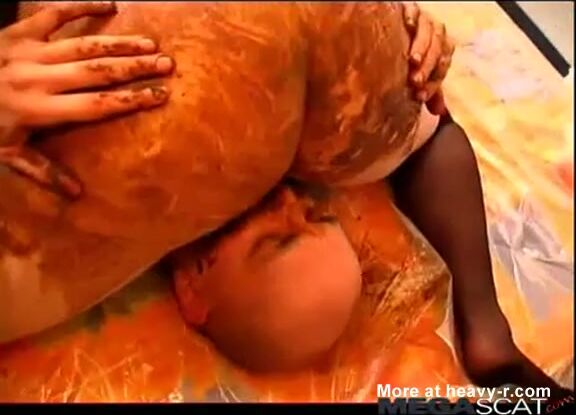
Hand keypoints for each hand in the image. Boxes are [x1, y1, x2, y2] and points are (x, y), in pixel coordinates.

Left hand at [0, 1, 173, 198]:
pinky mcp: (19, 32)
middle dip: (136, 68)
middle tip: (166, 64)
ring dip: (120, 43)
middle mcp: (39, 78)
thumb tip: (77, 194)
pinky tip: (111, 4)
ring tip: (150, 43)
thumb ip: (42, 171)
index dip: (130, 100)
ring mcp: (29, 50)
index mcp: (39, 109)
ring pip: (84, 45)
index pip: (96, 105)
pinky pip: (54, 14)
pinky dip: (82, 7)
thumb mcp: (6, 153)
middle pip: (98, 71)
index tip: (160, 95)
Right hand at [402, 2, 454, 114]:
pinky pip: (414, 10)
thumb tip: (440, 113)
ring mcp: (424, 19)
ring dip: (421, 47)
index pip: (442, 67)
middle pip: (438, 49)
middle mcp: (437, 33)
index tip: (420, 97)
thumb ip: (431, 90)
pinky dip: (411, 16)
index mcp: (443, 50)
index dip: (433, 83)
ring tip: (412, 60)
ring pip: (429, 31)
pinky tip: (406, 25)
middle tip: (415, 81)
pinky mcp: (410, 8)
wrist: (396, 30)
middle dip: (428, 67)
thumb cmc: (408, 57)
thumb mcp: (421, 74)